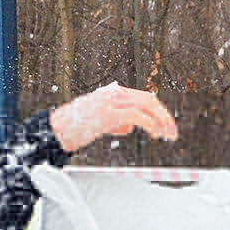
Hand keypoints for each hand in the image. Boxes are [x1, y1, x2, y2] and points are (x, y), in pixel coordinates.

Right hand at [50, 83, 178, 151]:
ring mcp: (111, 101)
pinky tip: (155, 134)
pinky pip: (136, 115)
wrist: (55, 131)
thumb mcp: (99, 121)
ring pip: (146, 105)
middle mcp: (113, 93)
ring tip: (167, 136)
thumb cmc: (76, 128)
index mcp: (113, 92)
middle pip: (149, 99)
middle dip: (165, 116)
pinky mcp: (108, 113)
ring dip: (161, 121)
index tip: (168, 126)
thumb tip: (130, 127)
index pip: (144, 97)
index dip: (159, 112)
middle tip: (173, 134)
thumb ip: (116, 121)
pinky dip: (150, 124)